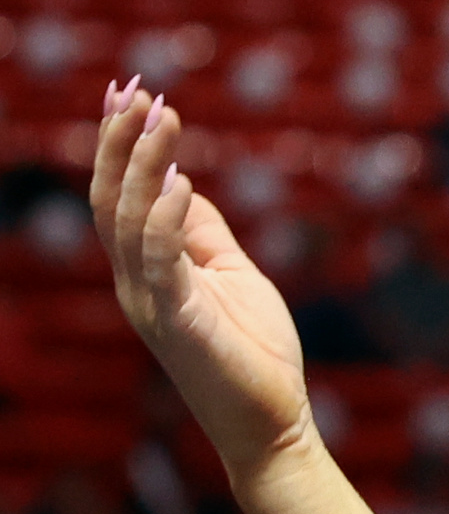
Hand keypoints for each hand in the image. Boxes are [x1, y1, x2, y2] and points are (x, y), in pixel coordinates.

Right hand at [89, 82, 311, 474]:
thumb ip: (201, 232)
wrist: (276, 422)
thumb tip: (179, 182)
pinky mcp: (176, 322)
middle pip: (109, 199)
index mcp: (147, 270)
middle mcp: (136, 282)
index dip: (118, 145)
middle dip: (118, 142)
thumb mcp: (231, 275)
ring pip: (126, 220)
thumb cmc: (256, 353)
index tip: (129, 93)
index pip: (118, 197)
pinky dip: (164, 218)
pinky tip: (178, 181)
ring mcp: (150, 302)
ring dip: (141, 164)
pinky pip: (159, 260)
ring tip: (161, 117)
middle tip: (136, 91)